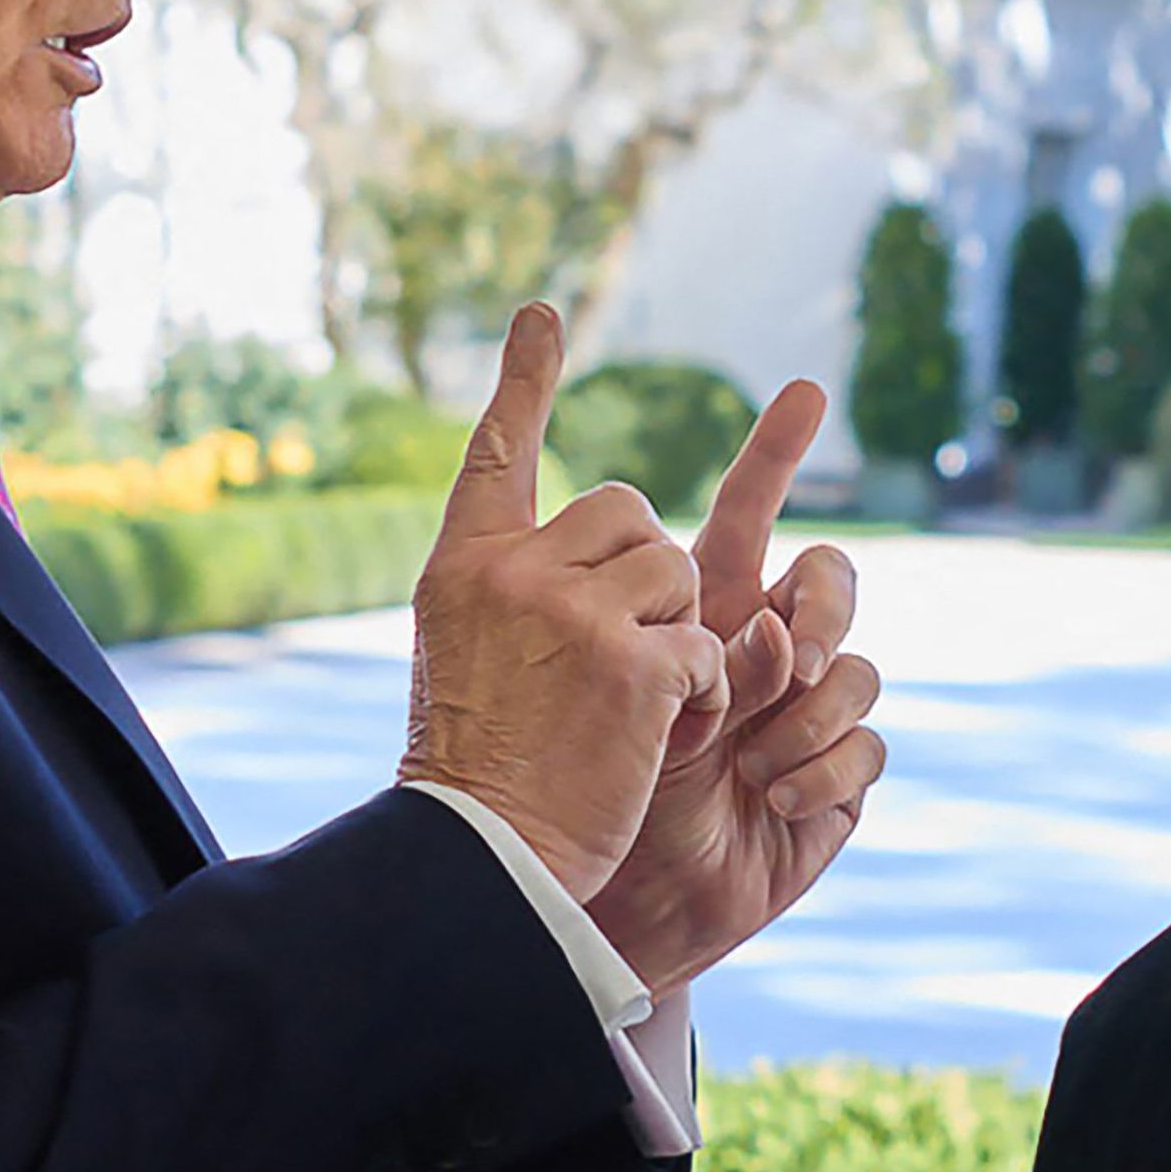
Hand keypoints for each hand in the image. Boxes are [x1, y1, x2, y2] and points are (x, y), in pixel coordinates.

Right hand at [400, 306, 730, 900]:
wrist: (482, 857)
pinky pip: (707, 646)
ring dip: (678, 634)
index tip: (543, 315)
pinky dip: (701, 693)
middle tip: (619, 649)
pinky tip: (659, 733)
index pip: (496, 453)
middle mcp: (516, 572)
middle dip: (645, 571)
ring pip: (677, 571)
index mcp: (463, 567)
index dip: (524, 381)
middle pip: (626, 511)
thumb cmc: (478, 771)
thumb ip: (514, 592)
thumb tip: (591, 548)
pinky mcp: (638, 664)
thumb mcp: (463, 655)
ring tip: (631, 702)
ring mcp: (577, 612)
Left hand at [587, 381, 886, 998]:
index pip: (748, 511)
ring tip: (748, 763)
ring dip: (806, 713)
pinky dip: (820, 771)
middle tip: (788, 649)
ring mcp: (807, 713)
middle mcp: (765, 649)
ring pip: (857, 669)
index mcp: (704, 608)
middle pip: (830, 578)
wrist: (609, 894)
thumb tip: (764, 624)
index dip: (775, 449)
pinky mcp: (838, 780)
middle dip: (824, 604)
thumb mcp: (604, 690)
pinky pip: (868, 748)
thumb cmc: (583, 786)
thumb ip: (664, 637)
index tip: (803, 387)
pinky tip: (771, 800)